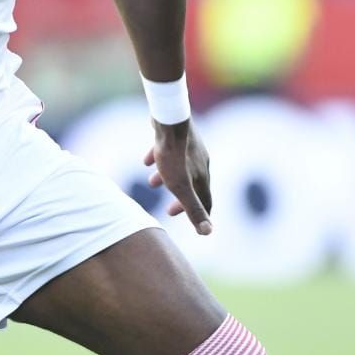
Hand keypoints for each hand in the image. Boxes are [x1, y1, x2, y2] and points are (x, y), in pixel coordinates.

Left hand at [144, 120, 212, 234]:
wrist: (170, 121)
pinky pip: (169, 151)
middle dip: (180, 200)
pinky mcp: (178, 137)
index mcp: (202, 177)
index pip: (206, 202)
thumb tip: (208, 232)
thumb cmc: (174, 155)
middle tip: (167, 210)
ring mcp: (190, 148)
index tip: (187, 222)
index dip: (198, 215)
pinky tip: (146, 161)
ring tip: (150, 184)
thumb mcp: (180, 187)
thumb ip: (193, 209)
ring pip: (180, 169)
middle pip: (193, 187)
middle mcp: (200, 163)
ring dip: (166, 179)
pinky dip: (159, 160)